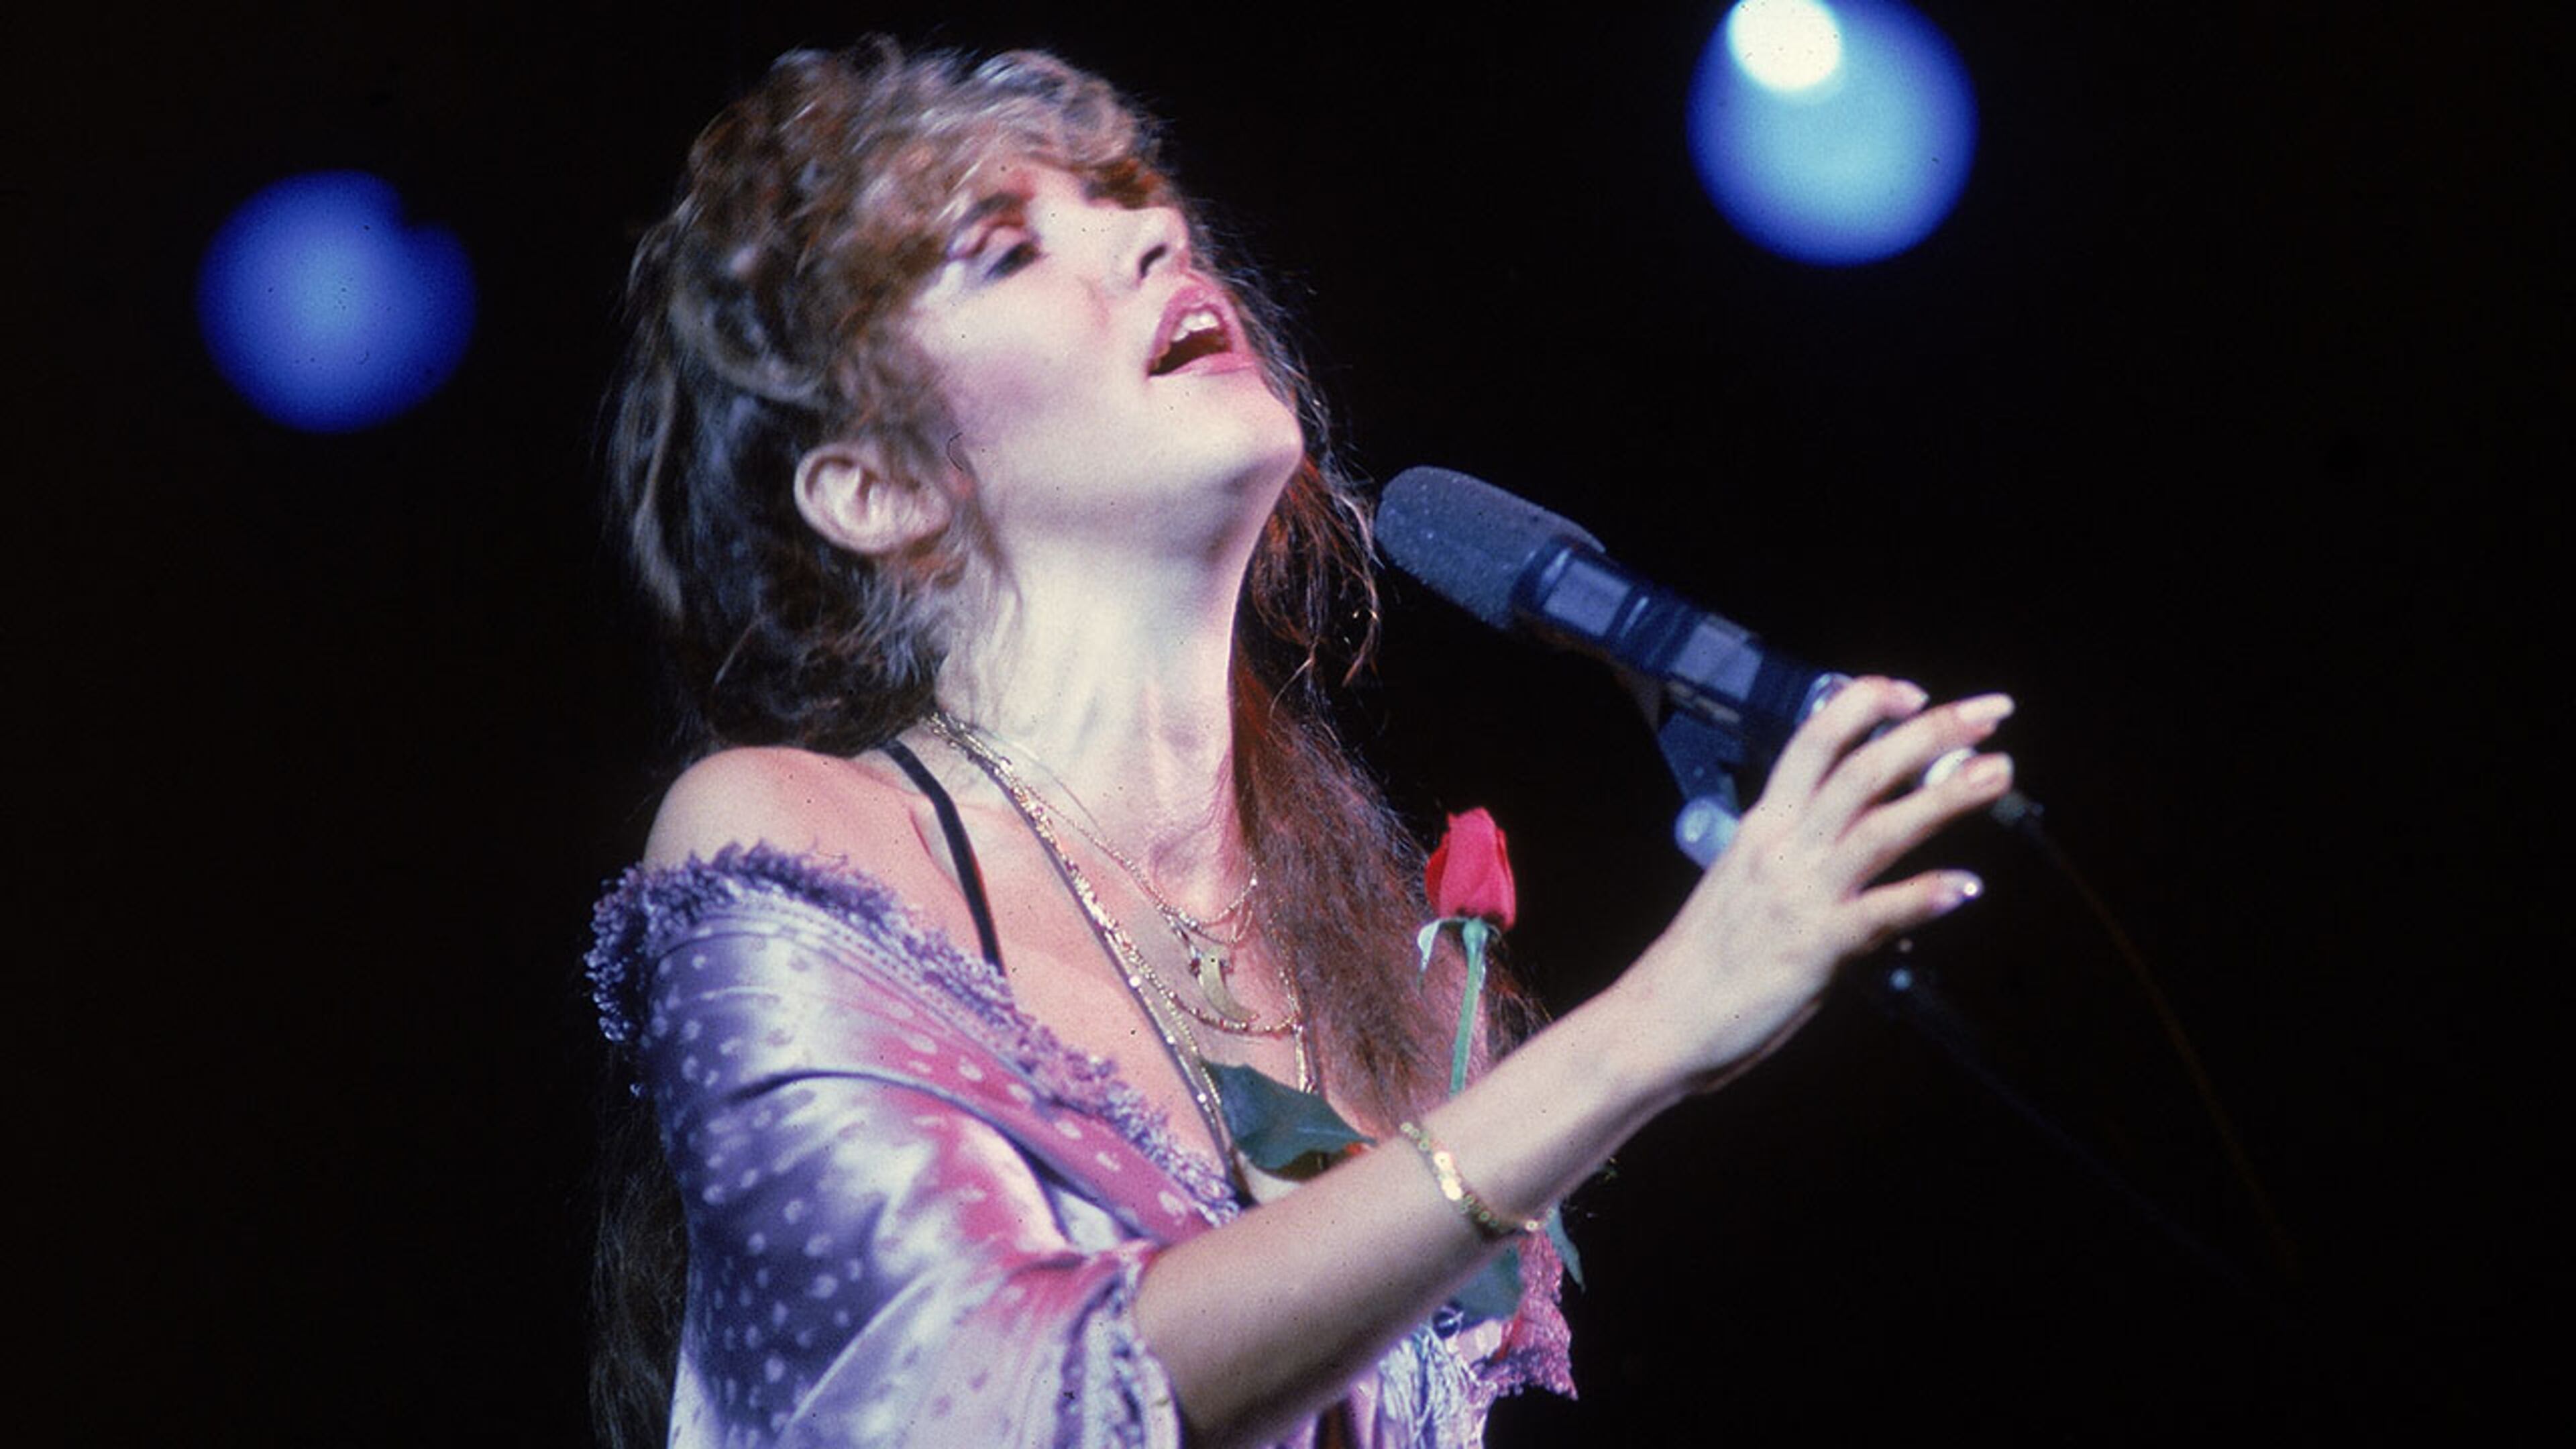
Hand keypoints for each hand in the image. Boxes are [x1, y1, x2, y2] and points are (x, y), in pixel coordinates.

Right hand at [1632, 678, 2016, 1089]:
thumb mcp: (1745, 882)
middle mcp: (1784, 847)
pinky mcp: (1816, 947)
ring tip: (1997, 774)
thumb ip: (1798, 856)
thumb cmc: (1702, 958)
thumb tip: (1854, 839)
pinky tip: (1967, 886)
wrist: (1660, 1018)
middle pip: (1864, 769)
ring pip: (1881, 827)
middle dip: (1933, 732)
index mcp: (1763, 825)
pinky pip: (1879, 914)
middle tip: (1990, 713)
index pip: (1816, 740)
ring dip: (1946, 797)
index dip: (1868, 705)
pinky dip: (1924, 896)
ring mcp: (1802, 894)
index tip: (1914, 693)